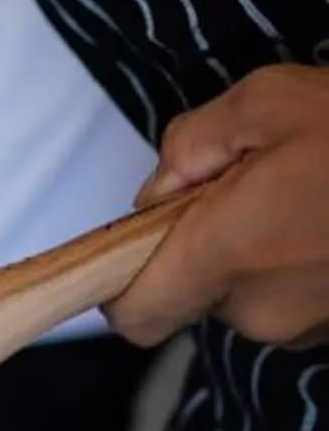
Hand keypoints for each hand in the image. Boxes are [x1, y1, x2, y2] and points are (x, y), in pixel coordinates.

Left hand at [106, 64, 328, 349]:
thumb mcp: (260, 103)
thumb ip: (187, 149)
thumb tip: (160, 194)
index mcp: (229, 254)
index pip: (137, 315)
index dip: (121, 283)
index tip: (139, 241)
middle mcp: (268, 309)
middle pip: (198, 294)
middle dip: (208, 243)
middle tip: (252, 181)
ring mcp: (318, 327)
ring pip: (255, 296)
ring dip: (262, 250)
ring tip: (309, 190)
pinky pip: (302, 298)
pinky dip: (305, 261)